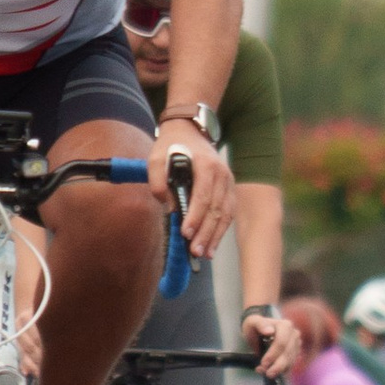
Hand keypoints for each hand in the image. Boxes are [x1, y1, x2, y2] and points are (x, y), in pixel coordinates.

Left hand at [155, 124, 234, 259]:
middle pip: (216, 209)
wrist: (190, 131)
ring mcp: (229, 181)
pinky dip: (221, 230)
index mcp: (206, 165)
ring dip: (215, 235)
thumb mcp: (155, 158)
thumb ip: (157, 181)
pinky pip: (228, 212)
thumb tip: (168, 206)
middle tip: (195, 251)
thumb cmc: (171, 145)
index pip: (203, 196)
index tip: (186, 233)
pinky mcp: (229, 188)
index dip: (196, 216)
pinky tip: (212, 244)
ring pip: (226, 213)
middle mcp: (222, 174)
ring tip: (205, 254)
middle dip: (206, 232)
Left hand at [244, 304, 302, 381]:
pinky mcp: (295, 354)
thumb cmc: (255, 327)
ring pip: (291, 362)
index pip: (281, 343)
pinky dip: (281, 371)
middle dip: (277, 366)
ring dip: (278, 370)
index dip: (273, 355)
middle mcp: (294, 334)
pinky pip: (291, 366)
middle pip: (287, 354)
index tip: (263, 363)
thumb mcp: (252, 323)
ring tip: (265, 373)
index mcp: (286, 326)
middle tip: (266, 373)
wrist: (258, 332)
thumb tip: (270, 331)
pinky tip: (271, 371)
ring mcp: (296, 345)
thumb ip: (260, 325)